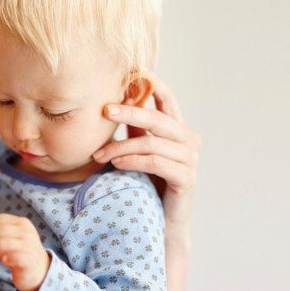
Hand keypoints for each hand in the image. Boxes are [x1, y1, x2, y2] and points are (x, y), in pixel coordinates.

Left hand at [0, 214, 49, 290]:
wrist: (40, 270)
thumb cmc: (18, 253)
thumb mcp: (7, 238)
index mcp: (20, 222)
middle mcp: (25, 231)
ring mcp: (29, 245)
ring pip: (1, 242)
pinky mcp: (29, 260)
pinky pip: (13, 257)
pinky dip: (4, 258)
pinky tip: (2, 260)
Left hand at [93, 72, 199, 290]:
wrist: (163, 221)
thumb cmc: (149, 182)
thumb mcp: (140, 149)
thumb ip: (135, 128)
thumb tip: (113, 101)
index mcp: (178, 128)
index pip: (167, 99)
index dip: (153, 83)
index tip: (134, 69)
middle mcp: (188, 140)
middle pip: (158, 118)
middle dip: (130, 111)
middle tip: (104, 109)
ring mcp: (190, 159)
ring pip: (152, 143)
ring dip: (121, 147)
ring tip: (99, 154)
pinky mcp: (186, 179)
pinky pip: (156, 163)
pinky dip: (134, 161)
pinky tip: (116, 163)